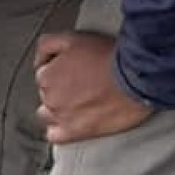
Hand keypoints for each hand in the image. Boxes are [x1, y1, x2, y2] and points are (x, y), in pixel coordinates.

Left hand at [34, 33, 152, 143]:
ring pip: (48, 115)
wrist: (135, 77)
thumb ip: (47, 46)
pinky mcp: (76, 132)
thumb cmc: (108, 56)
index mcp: (47, 76)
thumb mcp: (72, 38)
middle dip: (60, 89)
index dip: (59, 71)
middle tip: (82, 84)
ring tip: (79, 102)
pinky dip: (59, 130)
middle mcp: (50, 98)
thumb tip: (39, 61)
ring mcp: (62, 117)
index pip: (43, 75)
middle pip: (47, 95)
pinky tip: (71, 123)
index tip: (73, 70)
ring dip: (59, 109)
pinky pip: (55, 136)